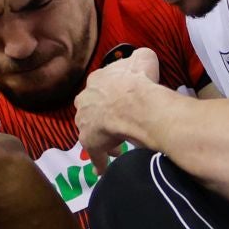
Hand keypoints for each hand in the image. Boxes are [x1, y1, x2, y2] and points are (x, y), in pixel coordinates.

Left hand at [76, 47, 159, 172]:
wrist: (136, 104)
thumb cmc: (139, 81)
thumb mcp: (144, 59)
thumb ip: (140, 58)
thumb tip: (142, 60)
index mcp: (96, 80)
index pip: (100, 87)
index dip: (113, 96)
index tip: (122, 103)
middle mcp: (85, 100)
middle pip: (92, 110)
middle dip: (104, 118)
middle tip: (118, 125)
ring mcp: (85, 122)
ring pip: (93, 132)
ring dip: (104, 138)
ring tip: (118, 147)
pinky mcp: (90, 142)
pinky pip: (95, 155)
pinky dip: (100, 162)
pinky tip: (104, 169)